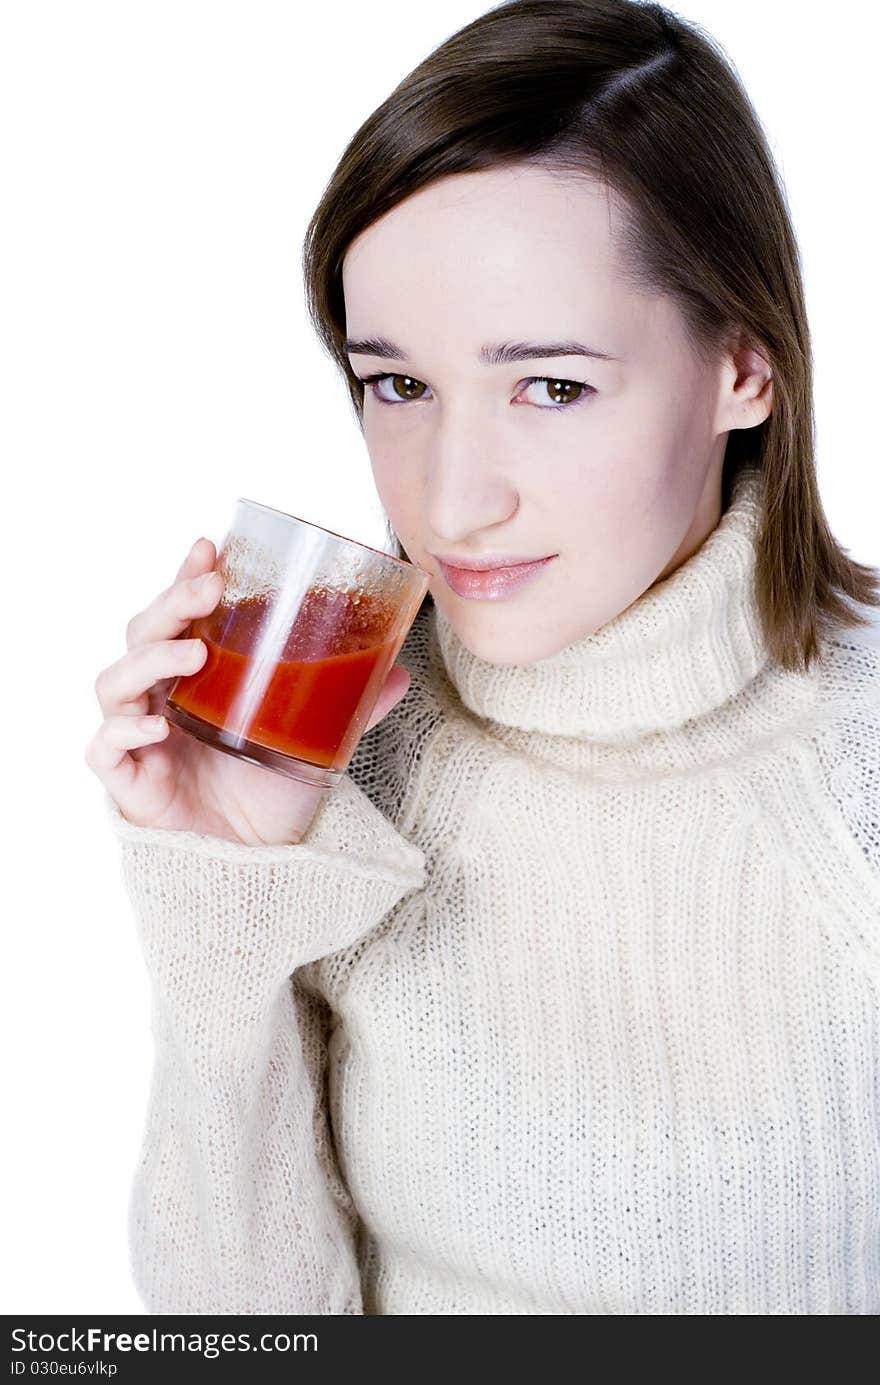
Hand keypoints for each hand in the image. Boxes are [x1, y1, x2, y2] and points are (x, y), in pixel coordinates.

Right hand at [85, 536, 412, 844]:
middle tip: (208, 590)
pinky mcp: (128, 783)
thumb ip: (352, 706)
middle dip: (171, 603)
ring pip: (115, 682)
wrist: (257, 866)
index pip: (181, 614)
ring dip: (149, 658)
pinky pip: (103, 749)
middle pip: (143, 634)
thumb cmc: (269, 793)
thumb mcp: (316, 740)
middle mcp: (161, 697)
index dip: (186, 577)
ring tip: (193, 653)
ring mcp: (139, 738)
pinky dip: (122, 731)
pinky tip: (153, 724)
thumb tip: (401, 671)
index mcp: (196, 677)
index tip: (209, 547)